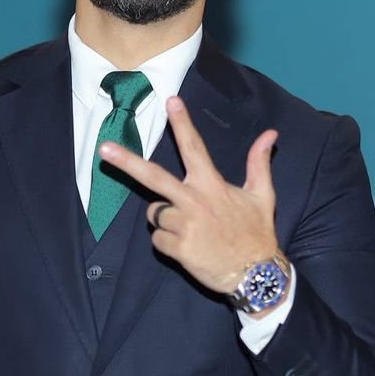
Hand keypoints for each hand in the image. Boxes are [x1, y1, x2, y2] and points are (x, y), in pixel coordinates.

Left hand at [98, 95, 278, 294]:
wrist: (256, 274)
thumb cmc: (258, 233)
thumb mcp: (263, 195)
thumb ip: (259, 162)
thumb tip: (270, 133)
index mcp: (212, 186)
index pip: (194, 148)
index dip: (182, 123)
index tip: (171, 101)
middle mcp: (195, 202)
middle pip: (153, 177)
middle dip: (127, 161)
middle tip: (104, 149)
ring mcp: (185, 226)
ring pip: (154, 213)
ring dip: (164, 218)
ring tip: (189, 228)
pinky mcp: (178, 248)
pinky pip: (158, 239)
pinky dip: (168, 242)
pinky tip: (188, 247)